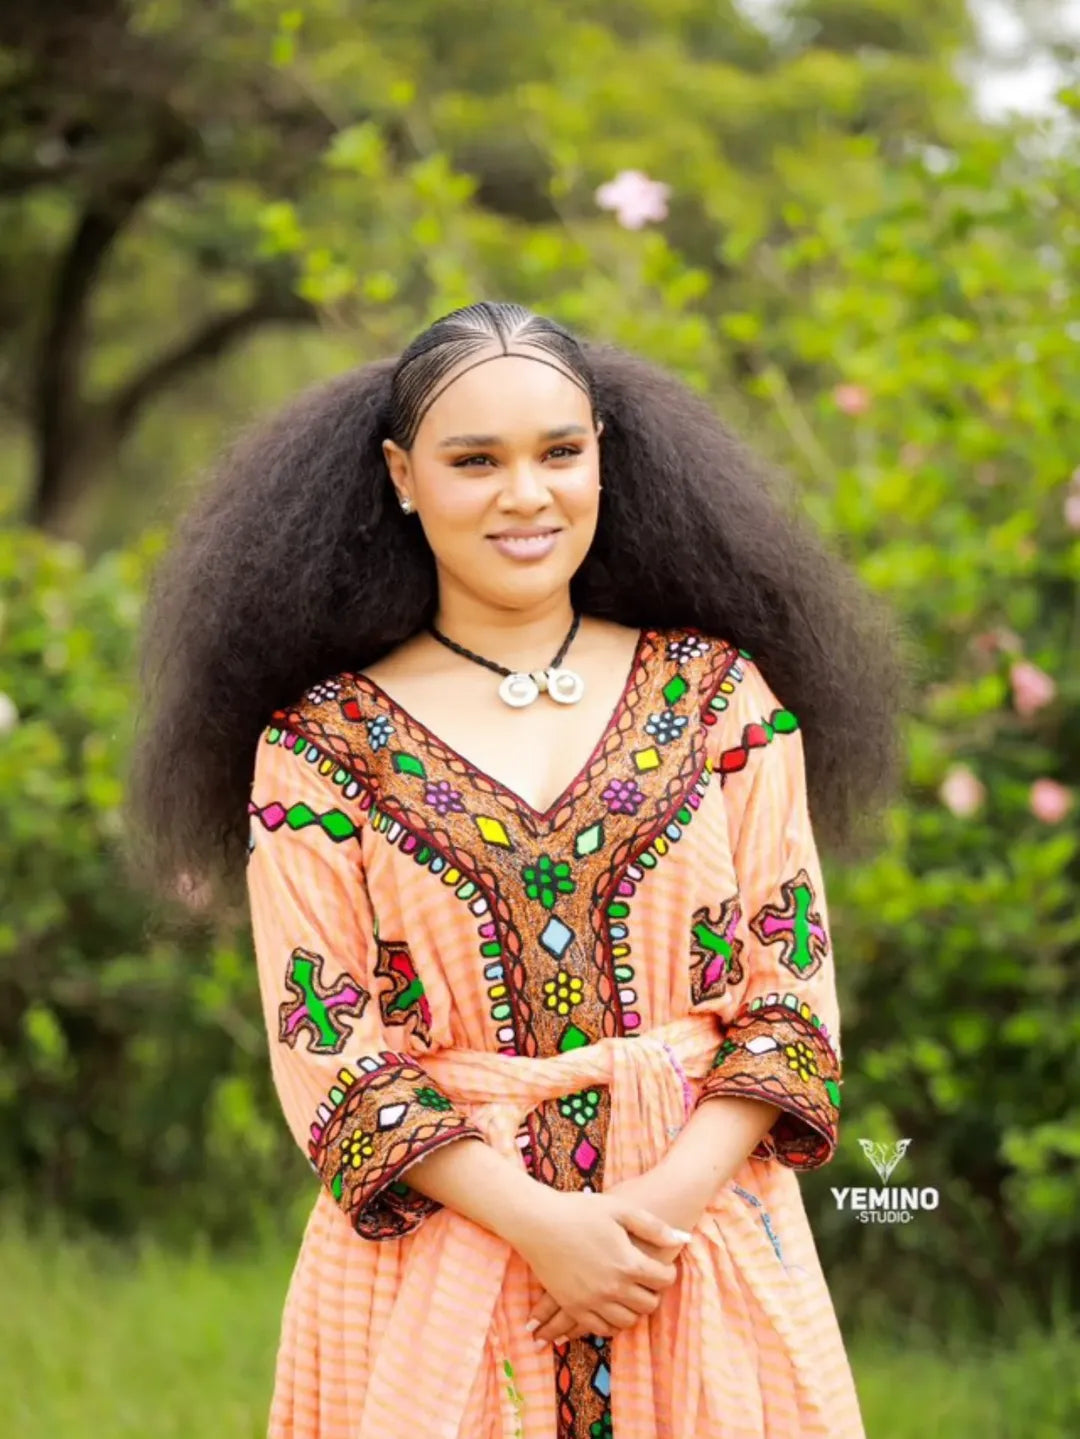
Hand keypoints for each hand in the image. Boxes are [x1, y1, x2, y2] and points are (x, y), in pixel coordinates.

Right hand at [512, 1188, 689, 1344]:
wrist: (538, 1221)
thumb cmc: (580, 1210)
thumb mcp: (620, 1209)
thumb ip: (653, 1226)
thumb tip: (683, 1238)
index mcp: (628, 1263)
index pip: (663, 1280)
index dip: (667, 1273)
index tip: (662, 1266)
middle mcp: (613, 1288)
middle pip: (648, 1305)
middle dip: (653, 1293)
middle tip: (647, 1281)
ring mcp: (592, 1301)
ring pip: (627, 1321)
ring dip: (634, 1310)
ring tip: (630, 1294)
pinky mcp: (574, 1307)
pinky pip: (601, 1329)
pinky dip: (611, 1323)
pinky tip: (612, 1308)